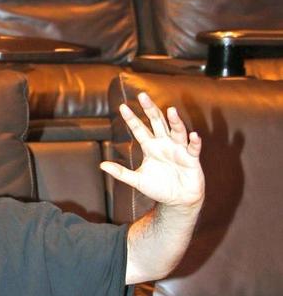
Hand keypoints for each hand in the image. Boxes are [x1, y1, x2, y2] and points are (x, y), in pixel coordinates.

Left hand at [101, 94, 203, 208]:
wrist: (178, 200)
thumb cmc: (159, 188)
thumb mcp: (137, 180)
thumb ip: (121, 173)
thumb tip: (102, 165)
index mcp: (150, 147)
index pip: (139, 129)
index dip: (131, 119)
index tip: (122, 107)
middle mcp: (164, 144)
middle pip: (157, 123)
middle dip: (150, 110)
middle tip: (142, 96)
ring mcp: (178, 149)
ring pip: (177, 131)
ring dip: (175, 121)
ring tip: (171, 110)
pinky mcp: (191, 159)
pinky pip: (193, 148)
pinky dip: (194, 142)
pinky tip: (193, 135)